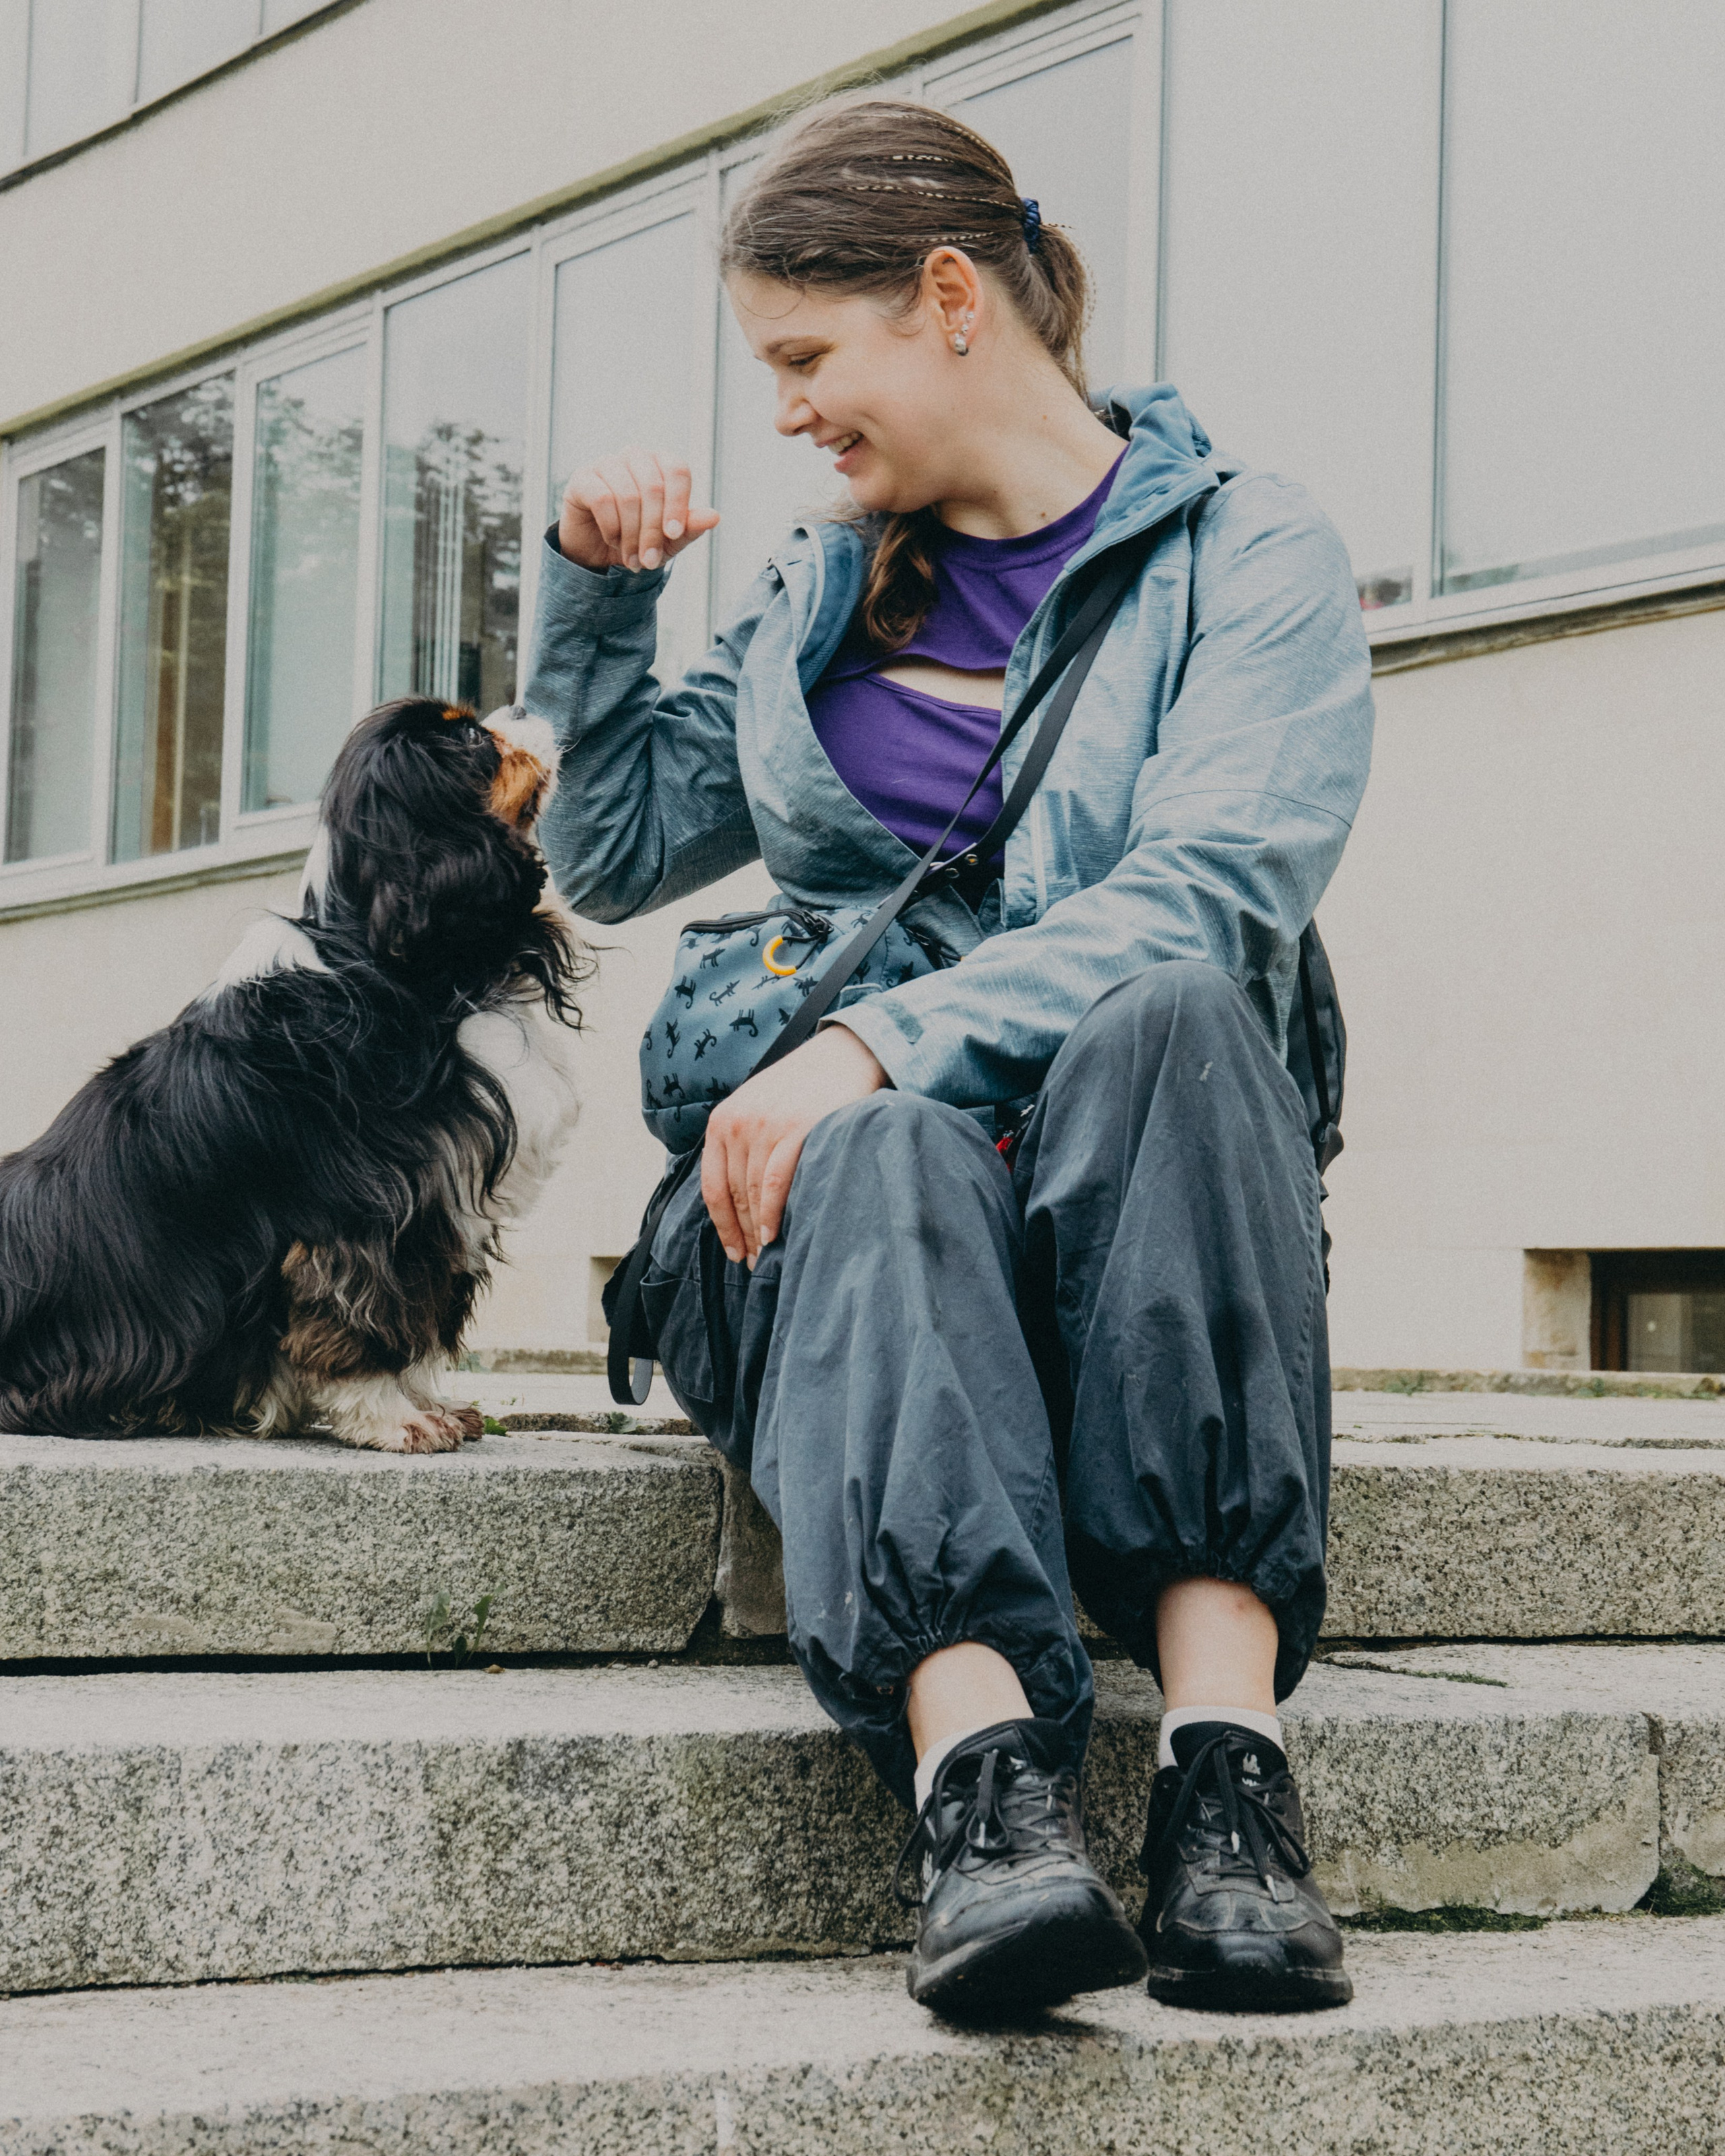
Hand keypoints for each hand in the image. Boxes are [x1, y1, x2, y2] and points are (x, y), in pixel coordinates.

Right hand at [557, 448, 718, 572]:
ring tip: (633, 559)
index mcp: (661, 464)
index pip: (677, 470)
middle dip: (653, 531)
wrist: (599, 554)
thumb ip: (689, 527)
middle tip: (650, 561)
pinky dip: (611, 527)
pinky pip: (602, 499)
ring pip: (627, 495)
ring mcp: (607, 464)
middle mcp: (635, 457)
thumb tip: (714, 516)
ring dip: (632, 535)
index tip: (673, 534)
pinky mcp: (582, 478)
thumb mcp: (668, 541)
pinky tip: (613, 541)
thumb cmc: (639, 540)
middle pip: (653, 487)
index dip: (678, 503)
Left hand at [702, 1026, 887, 1266]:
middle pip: (733, 1195)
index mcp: (722, 1121)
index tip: (733, 1252)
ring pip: (752, 1194)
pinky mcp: (796, 1130)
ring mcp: (766, 1126)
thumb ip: (742, 1144)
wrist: (842, 1055)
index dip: (722, 1226)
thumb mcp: (758, 1108)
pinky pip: (775, 1184)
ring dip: (756, 1232)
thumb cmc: (802, 1090)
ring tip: (765, 1258)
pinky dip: (772, 1214)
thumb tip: (739, 1200)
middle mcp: (738, 1124)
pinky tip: (774, 1235)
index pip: (712, 1187)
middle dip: (741, 1235)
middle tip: (753, 1265)